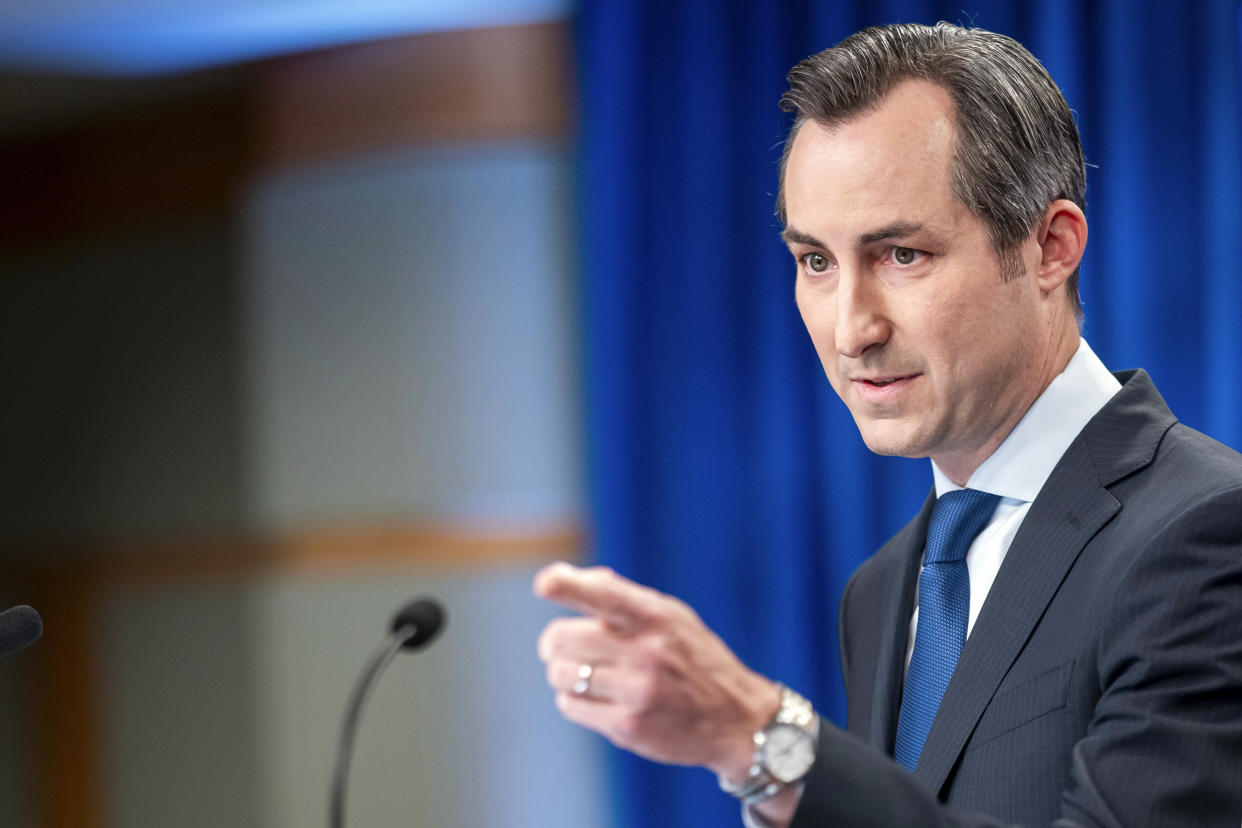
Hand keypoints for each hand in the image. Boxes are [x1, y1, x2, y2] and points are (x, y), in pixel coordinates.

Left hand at [534, 561, 780, 778]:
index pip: (604, 594)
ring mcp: (637, 691)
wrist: (736, 719)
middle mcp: (646, 652)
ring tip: (583, 675)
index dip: (568, 585)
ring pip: (560, 674)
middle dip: (552, 643)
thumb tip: (566, 577)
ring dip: (561, 674)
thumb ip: (621, 595)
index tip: (545, 585)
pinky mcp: (629, 727)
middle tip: (557, 648)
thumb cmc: (693, 658)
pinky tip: (595, 699)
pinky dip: (572, 700)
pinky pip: (571, 706)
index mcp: (655, 617)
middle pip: (561, 638)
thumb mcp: (672, 616)